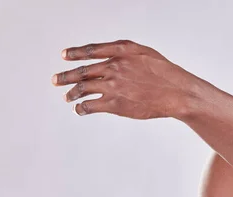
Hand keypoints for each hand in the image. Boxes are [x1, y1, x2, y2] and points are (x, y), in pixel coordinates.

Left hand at [51, 39, 193, 118]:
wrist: (176, 92)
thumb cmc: (166, 74)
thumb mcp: (145, 53)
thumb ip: (126, 53)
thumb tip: (111, 56)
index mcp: (121, 52)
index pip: (91, 50)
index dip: (75, 53)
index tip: (64, 55)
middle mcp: (113, 67)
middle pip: (82, 71)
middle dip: (66, 76)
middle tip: (56, 80)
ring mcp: (113, 86)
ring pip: (83, 89)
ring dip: (72, 93)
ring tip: (67, 97)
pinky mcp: (115, 104)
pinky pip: (91, 106)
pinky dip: (82, 108)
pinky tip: (80, 110)